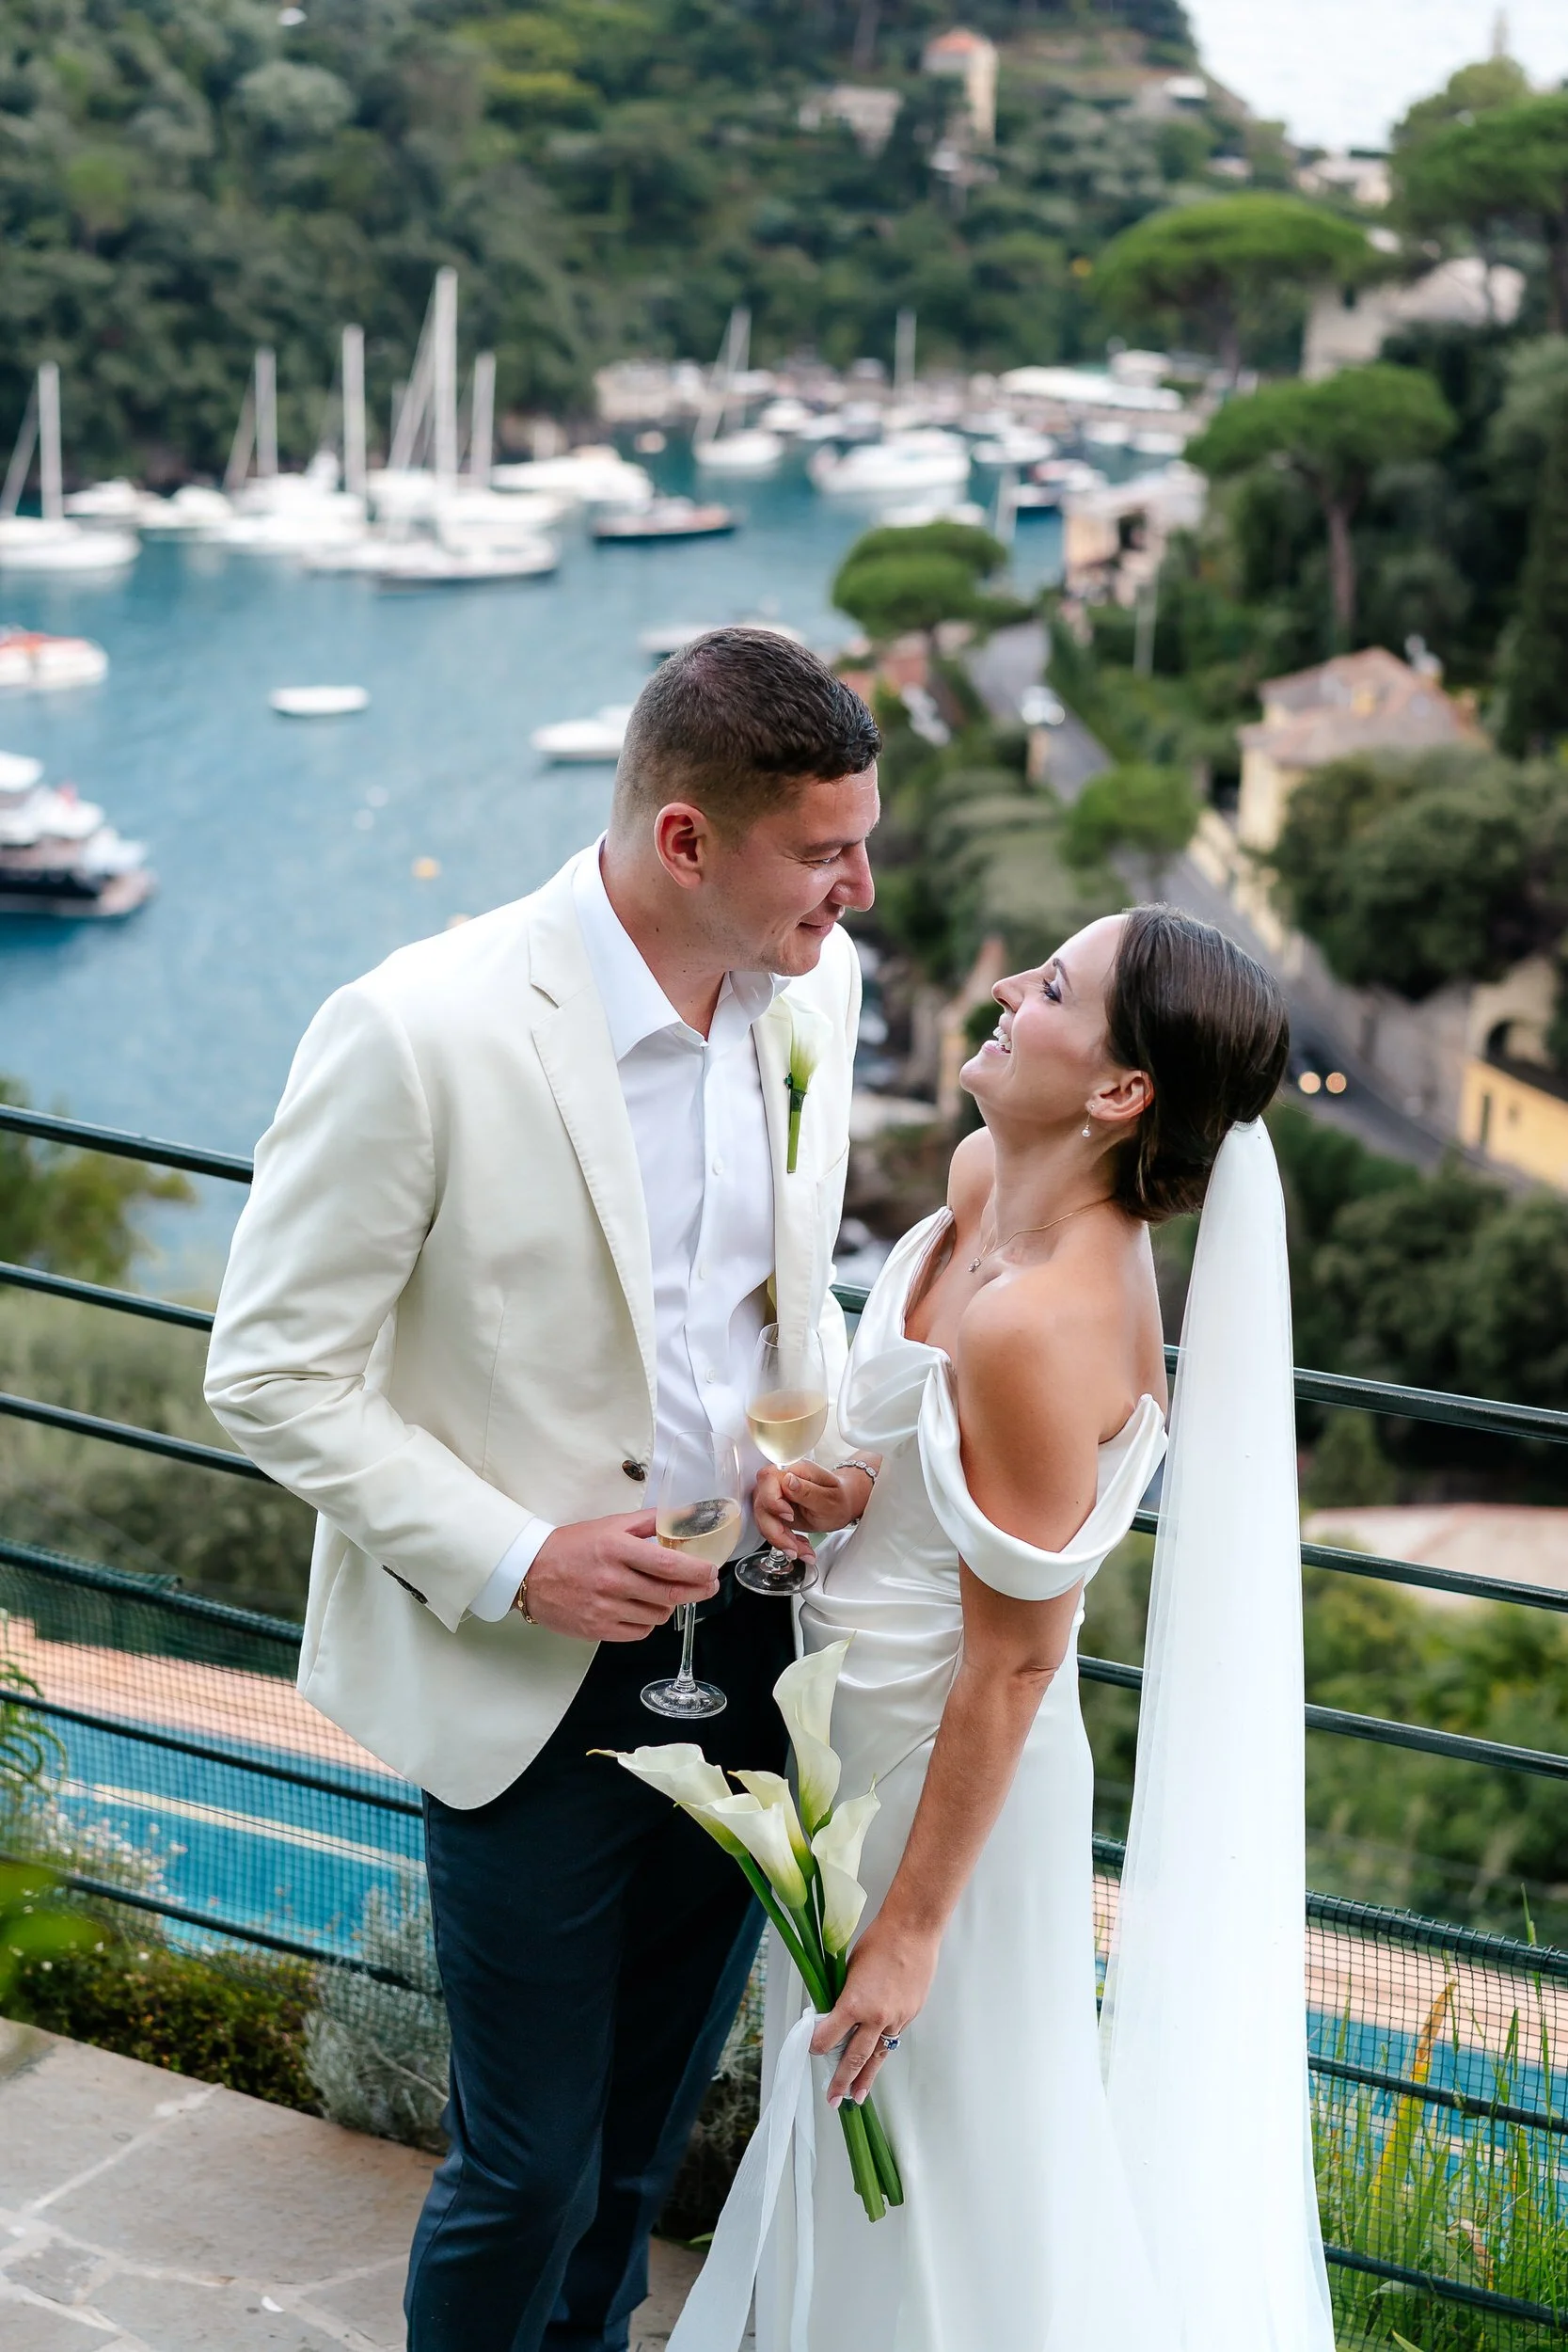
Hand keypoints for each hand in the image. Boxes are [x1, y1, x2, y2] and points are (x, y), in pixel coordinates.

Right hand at [521, 1512, 717, 1641]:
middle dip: (696, 1591)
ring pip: (656, 1615)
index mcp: (616, 1549)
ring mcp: (604, 1608)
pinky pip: (638, 1633)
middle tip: (708, 1586)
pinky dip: (647, 1623)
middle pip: (668, 1594)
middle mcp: (612, 1580)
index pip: (668, 1565)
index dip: (696, 1571)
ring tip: (663, 1594)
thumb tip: (684, 1517)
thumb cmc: (572, 1545)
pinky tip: (641, 1609)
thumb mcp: (610, 1525)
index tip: (712, 1571)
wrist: (530, 1571)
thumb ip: (648, 1522)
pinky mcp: (597, 1629)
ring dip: (667, 1606)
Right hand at [753, 1461, 873, 1556]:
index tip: (789, 1516)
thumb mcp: (830, 1498)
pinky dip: (784, 1542)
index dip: (773, 1500)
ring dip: (781, 1540)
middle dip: (776, 1531)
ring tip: (802, 1551)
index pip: (768, 1479)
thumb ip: (807, 1490)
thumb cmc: (839, 1499)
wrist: (843, 1505)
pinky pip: (770, 1528)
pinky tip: (800, 1547)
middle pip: (761, 1504)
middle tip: (794, 1546)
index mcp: (795, 1471)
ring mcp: (776, 1498)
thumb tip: (787, 1481)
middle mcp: (781, 1482)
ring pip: (763, 1520)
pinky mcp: (775, 1513)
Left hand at [810, 1917, 939, 2106]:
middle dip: (842, 2080)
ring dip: (866, 2077)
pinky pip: (892, 2038)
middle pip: (855, 2057)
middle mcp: (875, 2017)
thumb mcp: (849, 1970)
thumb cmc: (878, 1942)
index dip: (818, 2045)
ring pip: (877, 2055)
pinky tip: (876, 2062)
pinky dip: (882, 2051)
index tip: (813, 2050)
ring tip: (857, 2096)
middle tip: (833, 2100)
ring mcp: (896, 2018)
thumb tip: (834, 2014)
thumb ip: (843, 1997)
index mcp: (854, 2003)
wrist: (912, 1932)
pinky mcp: (910, 2015)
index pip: (829, 2037)